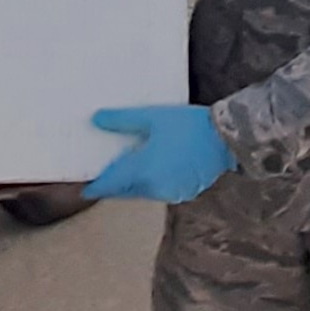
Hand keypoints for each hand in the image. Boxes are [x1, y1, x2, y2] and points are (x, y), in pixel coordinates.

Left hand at [83, 105, 236, 202]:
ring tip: (123, 171)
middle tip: (102, 177)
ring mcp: (173, 192)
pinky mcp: (186, 192)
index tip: (84, 190)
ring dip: (132, 185)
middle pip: (126, 191)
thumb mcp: (151, 118)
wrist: (226, 138)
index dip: (97, 188)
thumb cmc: (188, 126)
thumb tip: (96, 119)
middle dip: (114, 185)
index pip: (112, 184)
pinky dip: (151, 183)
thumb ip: (121, 120)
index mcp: (144, 172)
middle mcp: (156, 188)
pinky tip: (150, 170)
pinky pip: (160, 191)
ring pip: (143, 192)